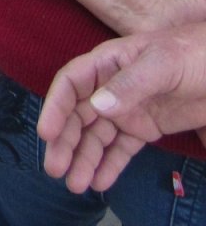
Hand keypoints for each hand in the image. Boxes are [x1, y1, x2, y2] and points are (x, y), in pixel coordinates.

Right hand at [38, 24, 205, 193]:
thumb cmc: (190, 53)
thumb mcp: (161, 63)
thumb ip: (130, 84)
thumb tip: (97, 107)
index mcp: (107, 63)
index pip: (71, 83)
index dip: (55, 106)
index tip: (46, 133)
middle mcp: (110, 86)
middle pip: (79, 115)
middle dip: (65, 142)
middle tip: (56, 170)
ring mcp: (127, 109)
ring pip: (97, 136)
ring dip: (84, 158)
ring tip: (76, 185)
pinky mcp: (145, 128)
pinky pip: (121, 148)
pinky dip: (110, 165)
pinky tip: (100, 182)